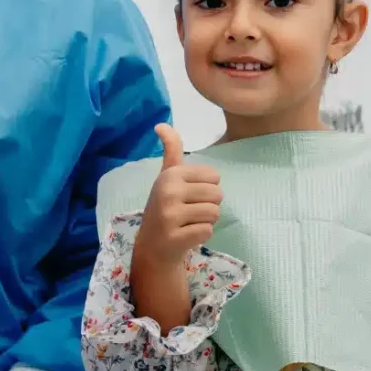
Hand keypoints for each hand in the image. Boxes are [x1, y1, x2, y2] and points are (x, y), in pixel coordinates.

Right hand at [133, 123, 221, 267]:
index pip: (214, 177)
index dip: (207, 188)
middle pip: (217, 195)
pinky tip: (185, 234)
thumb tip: (161, 124)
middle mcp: (168, 191)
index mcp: (170, 174)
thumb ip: (171, 150)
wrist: (153, 246)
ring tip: (188, 222)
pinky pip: (208, 231)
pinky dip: (201, 235)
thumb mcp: (167, 176)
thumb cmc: (166, 206)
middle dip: (209, 205)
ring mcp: (170, 215)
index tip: (188, 195)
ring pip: (214, 213)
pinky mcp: (175, 237)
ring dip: (206, 220)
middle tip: (189, 212)